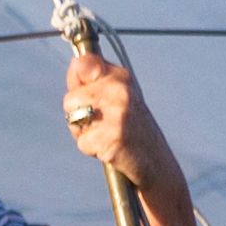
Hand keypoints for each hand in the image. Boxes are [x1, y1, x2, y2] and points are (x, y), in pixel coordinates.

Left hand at [60, 36, 165, 186]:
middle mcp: (120, 90)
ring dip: (82, 132)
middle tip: (100, 124)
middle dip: (76, 115)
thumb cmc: (131, 129)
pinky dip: (91, 149)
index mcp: (121, 77)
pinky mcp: (114, 136)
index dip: (76, 82)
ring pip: (73, 117)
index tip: (87, 94)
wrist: (156, 162)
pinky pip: (82, 142)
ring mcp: (119, 112)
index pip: (82, 64)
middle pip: (70, 98)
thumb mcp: (116, 97)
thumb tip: (76, 63)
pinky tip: (109, 148)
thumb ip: (94, 82)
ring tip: (104, 135)